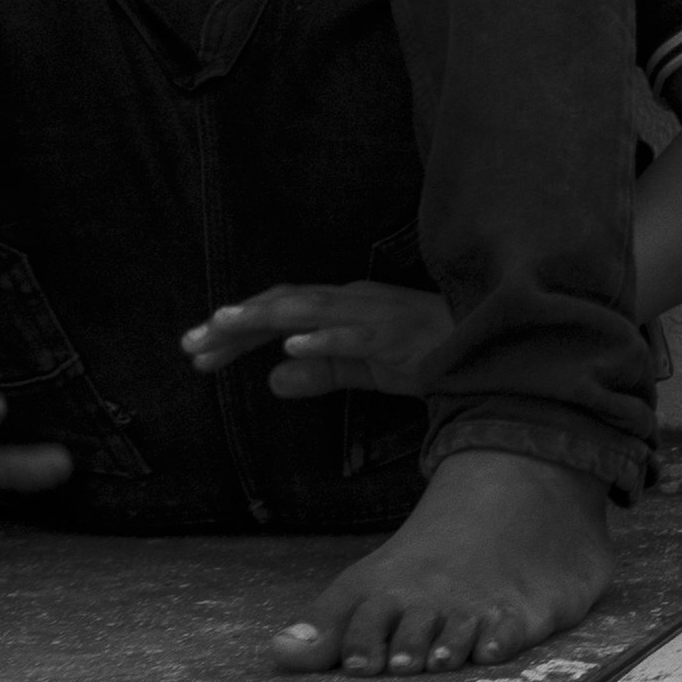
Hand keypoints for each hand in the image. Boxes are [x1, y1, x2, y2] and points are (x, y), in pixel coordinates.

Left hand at [183, 281, 459, 405]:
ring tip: (224, 325)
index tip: (195, 353)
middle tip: (190, 344)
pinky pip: (355, 336)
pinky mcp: (396, 336)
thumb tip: (274, 380)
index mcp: (344, 308)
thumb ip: (323, 372)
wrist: (491, 353)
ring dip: (265, 316)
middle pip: (283, 305)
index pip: (279, 313)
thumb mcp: (366, 369)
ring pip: (310, 310)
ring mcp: (375, 315)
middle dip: (234, 323)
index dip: (235, 330)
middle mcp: (354, 301)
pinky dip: (323, 338)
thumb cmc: (431, 355)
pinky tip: (292, 346)